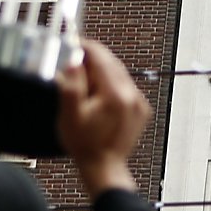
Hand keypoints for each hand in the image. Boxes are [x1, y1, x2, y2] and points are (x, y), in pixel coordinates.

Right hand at [56, 39, 148, 196]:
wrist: (104, 167)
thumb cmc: (85, 145)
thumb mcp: (70, 116)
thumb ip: (71, 86)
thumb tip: (73, 61)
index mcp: (114, 94)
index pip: (100, 57)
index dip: (83, 46)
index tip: (72, 42)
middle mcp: (131, 94)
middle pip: (111, 62)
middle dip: (92, 58)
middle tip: (73, 58)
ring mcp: (138, 102)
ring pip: (119, 73)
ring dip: (102, 70)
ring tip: (83, 77)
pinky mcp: (140, 110)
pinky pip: (126, 87)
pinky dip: (112, 84)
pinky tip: (98, 94)